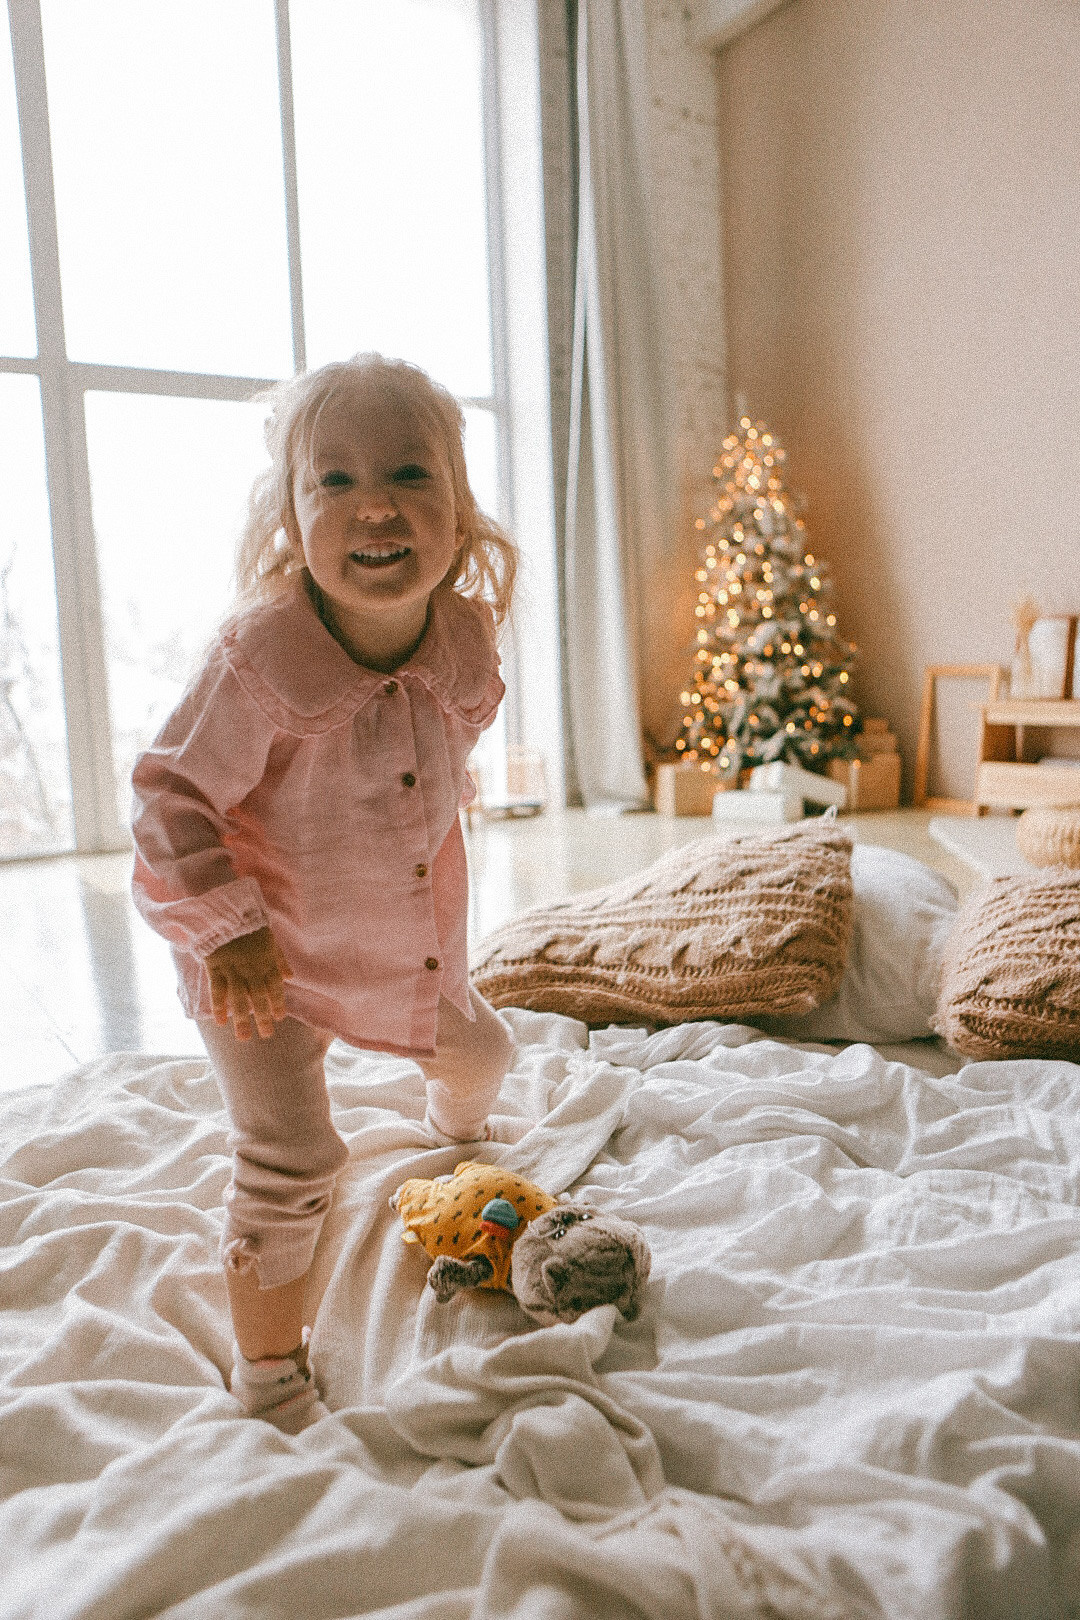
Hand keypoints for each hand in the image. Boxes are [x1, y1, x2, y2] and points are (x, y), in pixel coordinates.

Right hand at [204, 926, 291, 1040]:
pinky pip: (218, 991)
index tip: (279, 1017)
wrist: (225, 912)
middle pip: (258, 997)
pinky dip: (219, 1006)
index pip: (274, 986)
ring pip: (239, 998)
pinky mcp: (215, 968)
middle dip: (263, 1017)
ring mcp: (233, 970)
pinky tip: (221, 1022)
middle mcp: (251, 969)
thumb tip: (290, 976)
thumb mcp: (270, 939)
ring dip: (242, 1019)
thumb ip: (279, 959)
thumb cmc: (249, 925)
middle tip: (266, 1035)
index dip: (277, 1002)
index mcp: (265, 961)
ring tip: (244, 1037)